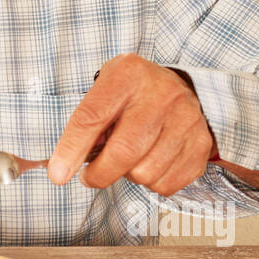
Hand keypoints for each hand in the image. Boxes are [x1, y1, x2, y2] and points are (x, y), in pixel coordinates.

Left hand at [48, 54, 215, 195]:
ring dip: (129, 175)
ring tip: (129, 158)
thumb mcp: (105, 91)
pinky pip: (167, 184)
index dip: (72, 149)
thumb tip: (63, 167)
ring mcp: (187, 119)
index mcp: (128, 74)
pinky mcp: (201, 144)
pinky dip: (152, 183)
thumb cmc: (133, 93)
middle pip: (125, 151)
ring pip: (146, 173)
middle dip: (100, 174)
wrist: (178, 86)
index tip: (57, 174)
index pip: (93, 116)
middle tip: (90, 176)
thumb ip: (87, 123)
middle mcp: (163, 94)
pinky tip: (150, 162)